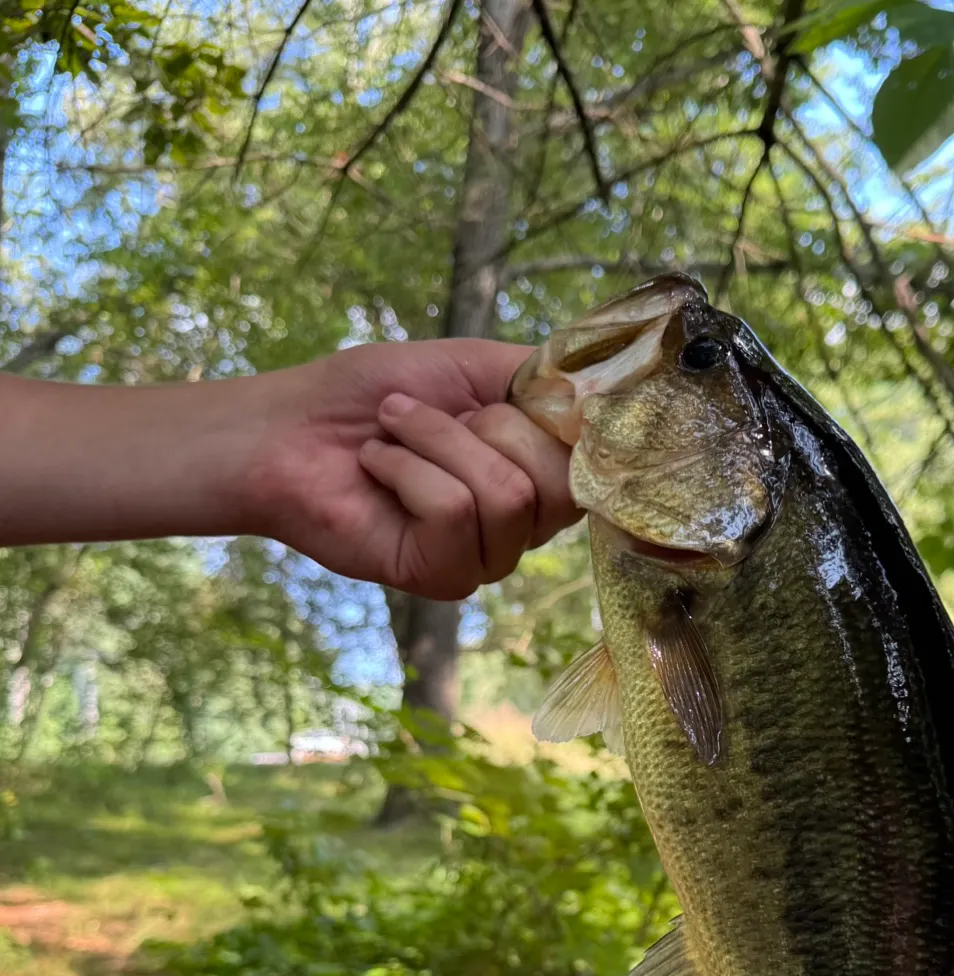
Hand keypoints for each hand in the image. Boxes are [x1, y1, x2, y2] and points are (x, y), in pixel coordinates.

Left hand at [246, 339, 577, 598]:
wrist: (290, 427)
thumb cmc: (373, 394)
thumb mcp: (471, 364)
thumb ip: (545, 379)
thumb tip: (608, 392)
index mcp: (540, 474)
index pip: (595, 464)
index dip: (564, 425)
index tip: (507, 397)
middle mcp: (526, 523)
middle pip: (560, 483)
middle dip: (489, 427)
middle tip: (433, 414)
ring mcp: (489, 557)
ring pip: (510, 497)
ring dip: (437, 442)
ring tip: (392, 435)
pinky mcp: (445, 578)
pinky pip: (455, 513)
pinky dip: (407, 471)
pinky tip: (377, 469)